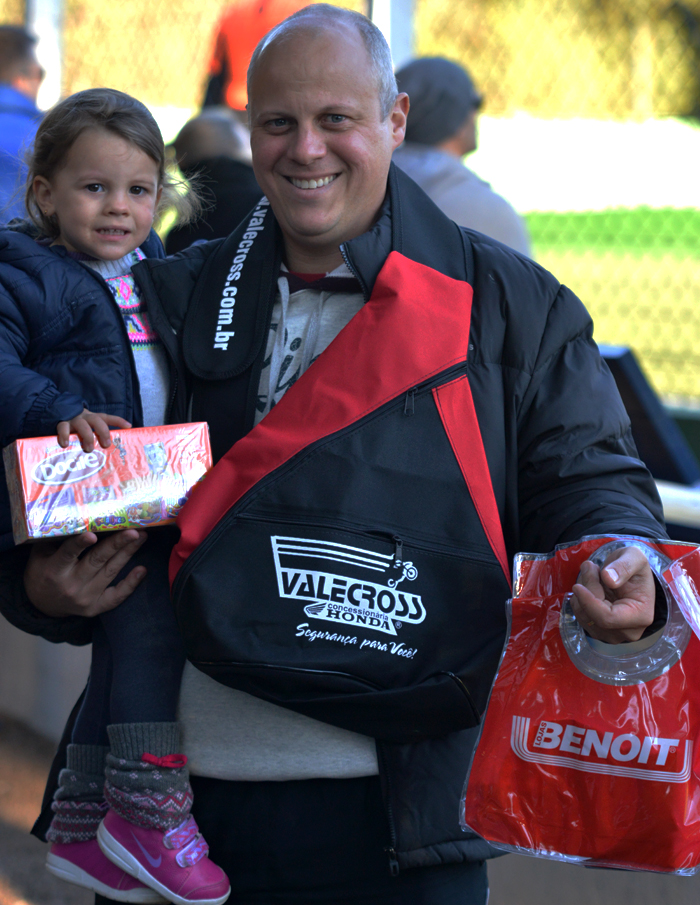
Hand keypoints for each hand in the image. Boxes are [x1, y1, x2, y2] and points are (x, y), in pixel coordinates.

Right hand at [24, 530, 147, 617]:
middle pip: (97, 561)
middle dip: (116, 544)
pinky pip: (116, 596)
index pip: (68, 554)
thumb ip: (56, 538)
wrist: (42, 605)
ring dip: (127, 553)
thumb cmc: (43, 571)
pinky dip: (130, 584)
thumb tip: (76, 514)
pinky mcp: (95, 608)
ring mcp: (85, 598)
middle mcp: (70, 585)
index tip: (92, 534)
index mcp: (54, 570)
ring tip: (141, 537)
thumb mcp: (41, 554)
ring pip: (110, 572)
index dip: (80, 544)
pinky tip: (142, 570)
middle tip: (133, 530)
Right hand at [57, 409, 130, 452]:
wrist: (56, 411)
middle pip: (96, 421)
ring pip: (82, 425)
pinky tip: (65, 445)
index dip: (118, 421)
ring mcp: (73, 419)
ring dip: (87, 437)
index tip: (129, 426)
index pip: (107, 418)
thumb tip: (108, 449)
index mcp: (93, 417)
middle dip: (103, 432)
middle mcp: (85, 417)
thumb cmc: (77, 425)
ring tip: (88, 449)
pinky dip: (64, 436)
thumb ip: (96, 435)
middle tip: (106, 445)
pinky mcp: (61, 423)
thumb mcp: (88, 427)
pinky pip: (63, 428)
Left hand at [570, 545, 655, 643]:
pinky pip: (581, 616)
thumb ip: (624, 566)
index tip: (577, 586)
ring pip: (584, 616)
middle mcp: (627, 631)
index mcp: (640, 616)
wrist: (631, 577)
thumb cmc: (635, 568)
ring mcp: (612, 634)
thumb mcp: (635, 558)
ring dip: (582, 592)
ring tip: (592, 573)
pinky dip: (580, 598)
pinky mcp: (599, 630)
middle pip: (593, 616)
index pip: (607, 618)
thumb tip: (608, 579)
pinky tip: (590, 585)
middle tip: (589, 566)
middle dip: (587, 589)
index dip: (589, 602)